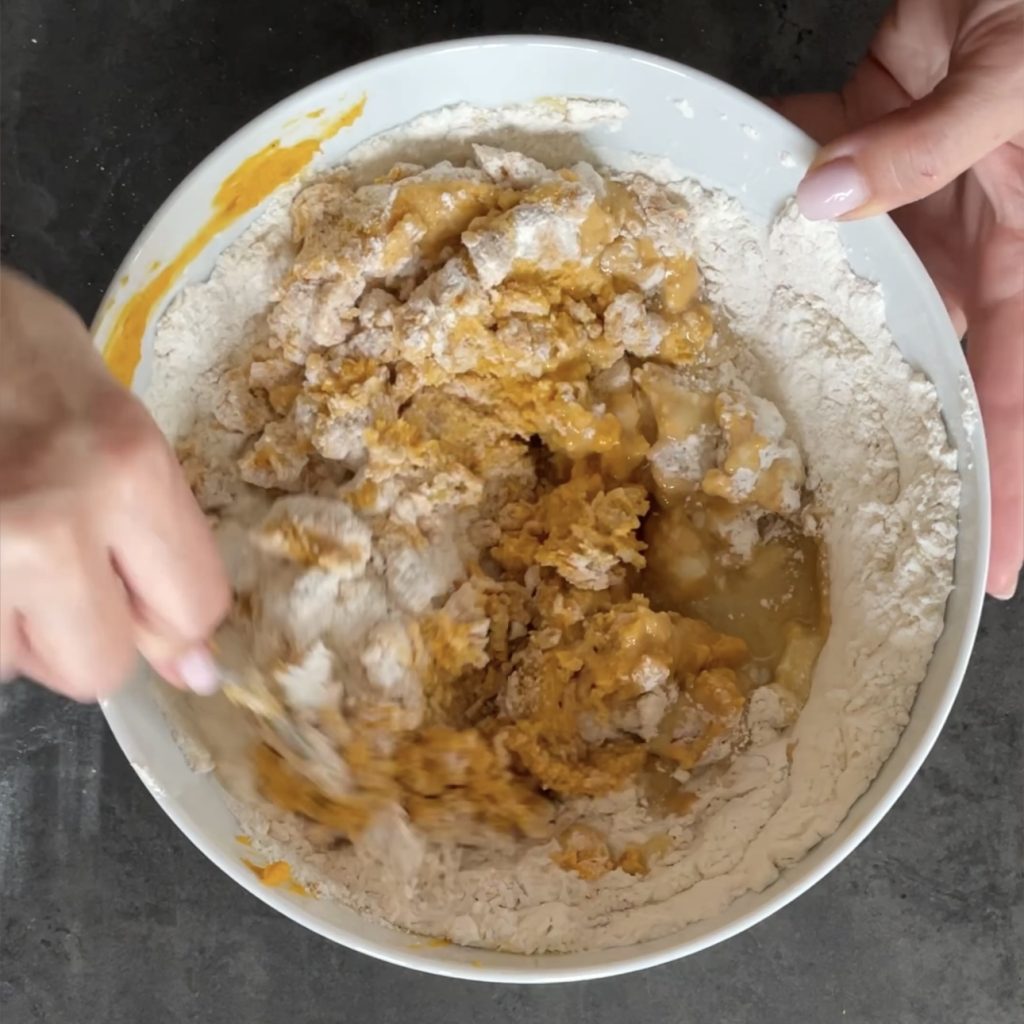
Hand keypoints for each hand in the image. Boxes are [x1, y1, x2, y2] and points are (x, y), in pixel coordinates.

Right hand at [0, 270, 228, 699]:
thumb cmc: (15, 351)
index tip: (142, 601)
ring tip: (2, 547)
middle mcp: (55, 524)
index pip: (193, 610)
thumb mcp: (117, 426)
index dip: (170, 621)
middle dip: (84, 638)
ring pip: (12, 666)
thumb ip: (161, 540)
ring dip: (11, 629)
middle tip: (58, 577)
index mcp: (132, 472)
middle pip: (99, 666)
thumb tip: (192, 665)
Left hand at [773, 0, 1023, 598]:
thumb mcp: (1017, 77)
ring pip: (864, 282)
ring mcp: (926, 201)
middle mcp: (982, 242)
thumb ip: (930, 146)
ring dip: (809, 313)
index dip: (1012, 484)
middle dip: (889, 427)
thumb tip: (828, 202)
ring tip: (751, 382)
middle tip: (839, 506)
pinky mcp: (878, 151)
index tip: (992, 566)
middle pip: (936, 359)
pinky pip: (822, 189)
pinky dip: (777, 196)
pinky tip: (731, 226)